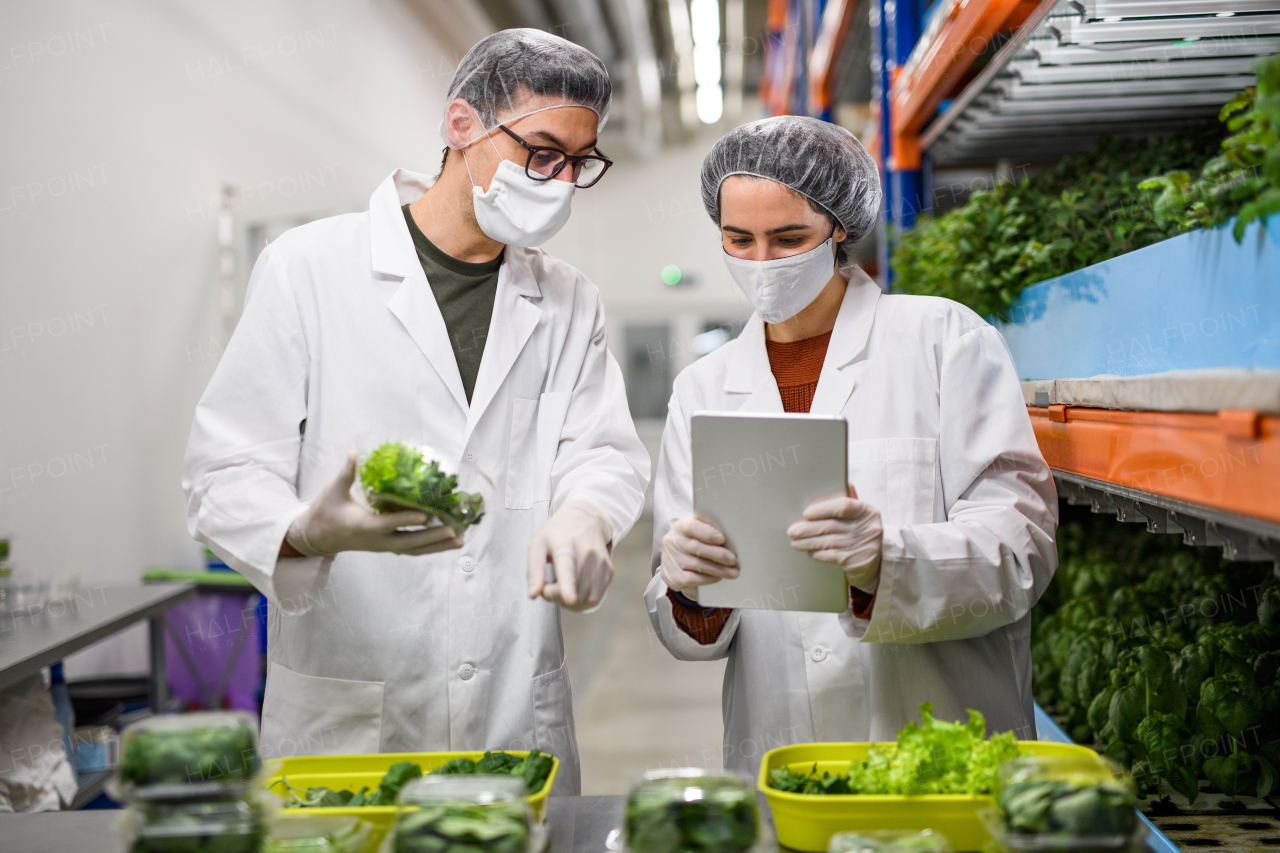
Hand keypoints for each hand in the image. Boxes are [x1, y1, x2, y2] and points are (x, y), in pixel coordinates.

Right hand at [285, 452, 464, 556]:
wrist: (318, 537)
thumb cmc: (326, 512)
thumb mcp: (332, 491)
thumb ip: (346, 473)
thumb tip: (355, 453)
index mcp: (362, 526)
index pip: (386, 524)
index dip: (405, 520)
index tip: (424, 515)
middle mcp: (376, 540)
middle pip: (408, 543)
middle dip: (432, 537)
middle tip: (455, 530)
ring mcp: (383, 546)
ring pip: (414, 550)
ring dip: (438, 546)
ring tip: (461, 540)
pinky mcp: (388, 546)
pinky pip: (412, 549)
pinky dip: (431, 546)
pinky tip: (449, 541)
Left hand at [527, 500, 613, 611]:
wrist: (586, 519)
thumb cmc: (556, 534)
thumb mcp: (538, 545)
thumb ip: (534, 571)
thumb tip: (532, 595)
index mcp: (565, 544)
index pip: (567, 567)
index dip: (567, 585)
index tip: (569, 599)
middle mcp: (587, 553)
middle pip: (575, 591)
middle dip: (557, 597)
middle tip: (548, 586)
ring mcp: (601, 562)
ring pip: (587, 598)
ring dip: (570, 602)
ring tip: (561, 586)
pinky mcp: (609, 571)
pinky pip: (595, 598)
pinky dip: (582, 601)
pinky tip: (574, 588)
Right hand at [659, 515, 738, 592]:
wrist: (677, 562)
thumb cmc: (694, 544)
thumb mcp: (699, 533)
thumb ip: (710, 531)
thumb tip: (732, 537)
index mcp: (679, 527)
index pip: (690, 527)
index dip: (707, 533)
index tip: (722, 538)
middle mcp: (671, 542)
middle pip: (695, 547)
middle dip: (718, 554)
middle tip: (733, 559)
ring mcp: (670, 560)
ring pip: (696, 564)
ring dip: (718, 569)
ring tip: (732, 572)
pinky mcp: (672, 576)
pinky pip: (692, 579)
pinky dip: (708, 579)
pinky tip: (718, 578)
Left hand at [787, 484, 881, 589]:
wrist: (876, 563)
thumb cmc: (862, 534)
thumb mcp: (860, 516)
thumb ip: (850, 501)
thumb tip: (844, 482)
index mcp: (868, 511)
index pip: (844, 506)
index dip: (823, 509)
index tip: (806, 513)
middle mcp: (869, 528)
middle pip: (832, 526)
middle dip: (808, 528)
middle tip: (792, 530)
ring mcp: (865, 546)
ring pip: (829, 542)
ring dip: (808, 541)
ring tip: (795, 541)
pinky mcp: (859, 561)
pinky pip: (832, 555)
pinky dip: (818, 553)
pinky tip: (810, 551)